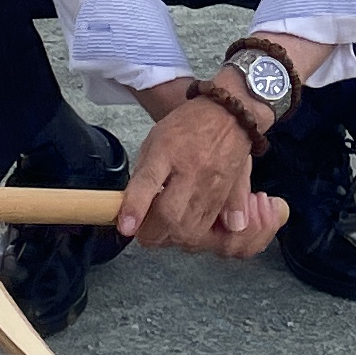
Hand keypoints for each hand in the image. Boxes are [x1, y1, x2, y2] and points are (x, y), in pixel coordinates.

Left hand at [113, 86, 284, 257]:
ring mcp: (212, 187)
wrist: (229, 117)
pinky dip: (190, 235)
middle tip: (141, 227)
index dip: (135, 206)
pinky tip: (182, 227)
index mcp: (169, 149)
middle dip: (151, 232)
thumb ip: (141, 178)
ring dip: (170, 237)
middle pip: (170, 217)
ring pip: (189, 231)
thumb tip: (129, 213)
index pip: (149, 181)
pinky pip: (206, 230)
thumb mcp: (154, 142)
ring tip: (161, 227)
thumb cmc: (188, 128)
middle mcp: (193, 170)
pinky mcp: (225, 199)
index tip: (126, 226)